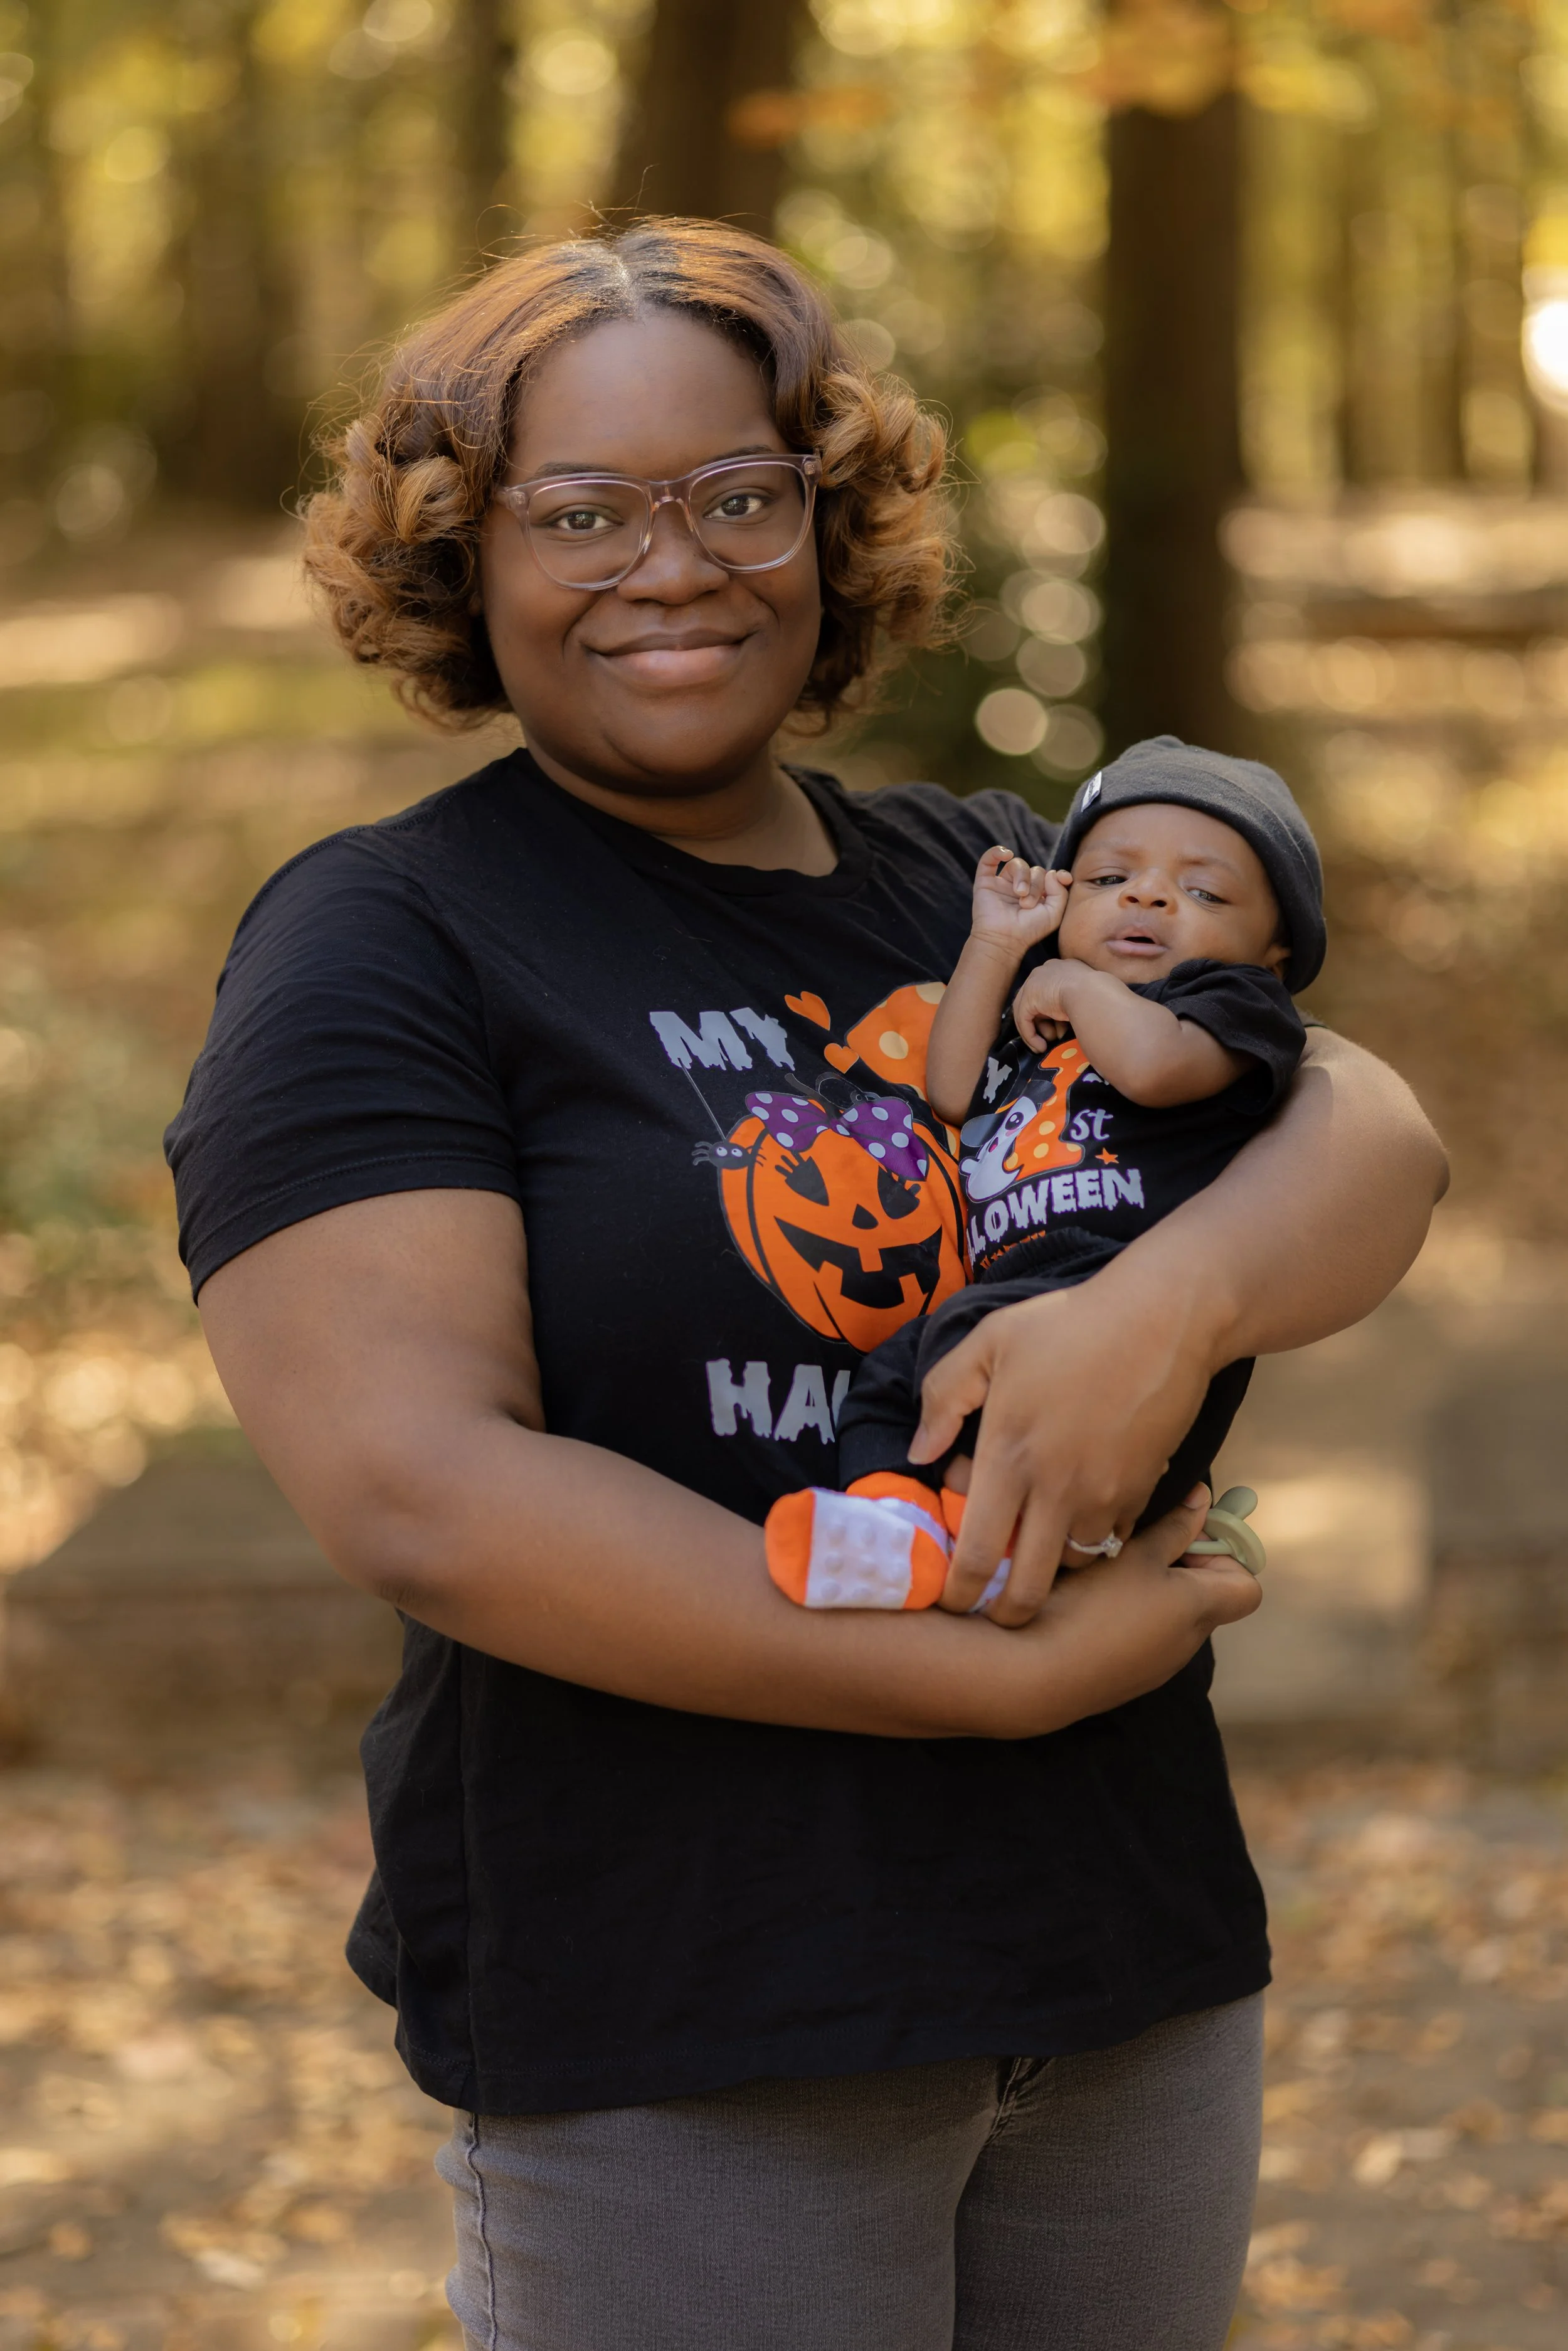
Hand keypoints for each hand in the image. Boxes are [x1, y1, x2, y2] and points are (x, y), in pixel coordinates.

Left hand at [908, 1267, 1217, 1623]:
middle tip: (993, 1606)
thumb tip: (919, 1453)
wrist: (1164, 1319)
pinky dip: (1097, 1535)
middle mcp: (1055, 1490)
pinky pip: (1115, 1536)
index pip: (977, 1554)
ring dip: (1054, 1566)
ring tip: (1040, 1544)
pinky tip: (1084, 1507)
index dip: (958, 1591)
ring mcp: (1105, 1495)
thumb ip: (944, 1397)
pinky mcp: (1143, 1490)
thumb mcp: (989, 1341)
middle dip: (1006, 1610)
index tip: (950, 1598)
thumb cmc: (1069, 1324)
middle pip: (1028, 1586)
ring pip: (1074, 1564)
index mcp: (1008, 1456)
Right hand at [971, 847, 1070, 955]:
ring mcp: (1003, 884)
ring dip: (1022, 876)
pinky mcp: (985, 882)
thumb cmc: (1029, 930)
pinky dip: (997, 851)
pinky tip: (1006, 854)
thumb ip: (1060, 892)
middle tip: (1029, 904)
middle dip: (1037, 885)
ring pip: (1017, 864)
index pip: (1050, 876)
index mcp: (1038, 895)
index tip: (1064, 879)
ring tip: (1020, 894)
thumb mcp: (1054, 913)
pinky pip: (989, 859)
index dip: (1058, 875)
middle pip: (1035, 870)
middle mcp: (1021, 887)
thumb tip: (1051, 873)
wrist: (1004, 940)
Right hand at [994, 1486, 1260, 1722]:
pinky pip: (1139, 1640)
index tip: (1183, 1540)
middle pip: (1204, 1598)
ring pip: (1167, 1618)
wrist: (1032, 1675)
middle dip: (1176, 1567)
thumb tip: (1202, 1499)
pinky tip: (1084, 1607)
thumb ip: (1174, 1526)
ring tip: (1101, 1576)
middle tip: (1133, 1547)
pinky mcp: (1125, 1680)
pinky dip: (1122, 1619)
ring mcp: (1156, 1667)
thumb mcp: (1133, 1552)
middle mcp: (1186, 1644)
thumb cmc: (1089, 1605)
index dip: (1223, 1559)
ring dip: (1145, 1592)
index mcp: (1199, 1611)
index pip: (1247, 1586)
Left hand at [1011, 956, 1103, 1047]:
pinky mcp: (1028, 996)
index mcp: (1064, 968)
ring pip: (1028, 1011)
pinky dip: (1030, 1035)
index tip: (1060, 1027)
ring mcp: (1035, 981)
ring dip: (1037, 1031)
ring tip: (1047, 1045)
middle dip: (1044, 1023)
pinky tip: (1040, 1047)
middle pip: (1038, 1000)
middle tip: (1053, 1037)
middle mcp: (1047, 970)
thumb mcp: (1087, 997)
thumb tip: (1069, 1018)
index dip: (1053, 1012)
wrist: (1093, 994)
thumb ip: (1075, 1002)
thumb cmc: (1098, 997)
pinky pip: (1024, 1019)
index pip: (1051, 990)